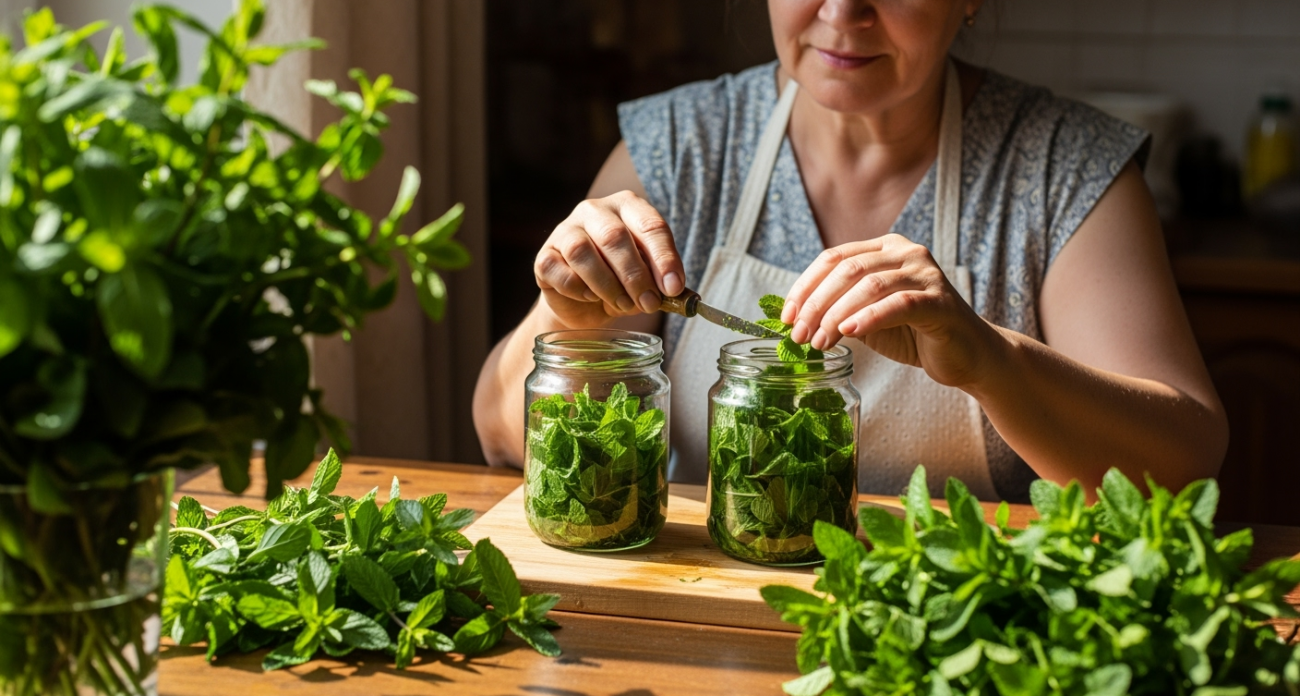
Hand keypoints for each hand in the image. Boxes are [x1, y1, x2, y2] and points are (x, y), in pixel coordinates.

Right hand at [534, 190, 685, 328]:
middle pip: (615, 236)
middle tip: (649, 303)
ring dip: (608, 284)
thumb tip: (675, 292)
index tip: (673, 287)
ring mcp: (565, 230)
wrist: (582, 304)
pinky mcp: (544, 256)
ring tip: (623, 305)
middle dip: (635, 274)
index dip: (664, 258)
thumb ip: (661, 283)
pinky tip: (591, 298)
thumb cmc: (621, 283)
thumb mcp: (647, 280)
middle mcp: (595, 211)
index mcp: (628, 207)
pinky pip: (560, 272)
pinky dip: (579, 289)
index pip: (650, 225)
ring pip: (583, 251)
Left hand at [780, 234, 998, 388]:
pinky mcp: (941, 301)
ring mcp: (926, 274)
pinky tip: (848, 333)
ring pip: (869, 286)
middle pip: (848, 270)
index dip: (805, 286)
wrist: (965, 356)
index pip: (834, 258)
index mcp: (885, 249)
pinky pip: (898, 304)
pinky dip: (868, 318)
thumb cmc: (914, 334)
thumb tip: (796, 319)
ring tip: (819, 342)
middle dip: (816, 304)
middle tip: (799, 334)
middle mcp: (906, 253)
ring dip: (836, 315)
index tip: (786, 315)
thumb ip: (840, 309)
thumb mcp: (867, 318)